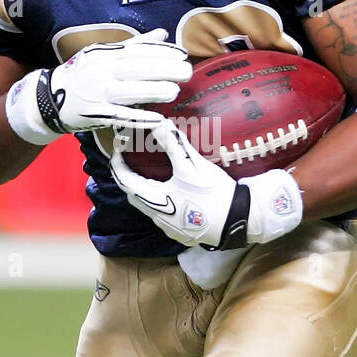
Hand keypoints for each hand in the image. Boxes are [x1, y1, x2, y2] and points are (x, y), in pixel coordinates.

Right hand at [5, 29, 191, 143]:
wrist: (50, 98)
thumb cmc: (84, 74)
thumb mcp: (105, 54)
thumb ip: (135, 45)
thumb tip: (162, 33)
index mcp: (106, 54)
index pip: (137, 50)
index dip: (161, 52)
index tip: (182, 54)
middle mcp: (101, 71)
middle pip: (135, 69)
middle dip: (162, 69)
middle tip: (186, 71)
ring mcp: (97, 93)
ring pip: (128, 91)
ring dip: (152, 90)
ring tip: (175, 91)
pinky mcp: (95, 114)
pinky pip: (119, 115)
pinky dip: (138, 117)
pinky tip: (157, 118)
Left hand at [110, 119, 304, 248]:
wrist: (238, 222)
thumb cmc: (213, 194)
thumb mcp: (192, 166)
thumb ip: (173, 144)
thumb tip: (158, 124)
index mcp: (155, 200)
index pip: (125, 181)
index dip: (118, 164)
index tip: (117, 150)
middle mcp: (157, 217)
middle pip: (134, 196)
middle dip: (129, 178)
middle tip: (131, 162)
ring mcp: (169, 228)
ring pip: (148, 207)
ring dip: (145, 191)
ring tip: (152, 174)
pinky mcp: (182, 233)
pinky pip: (164, 216)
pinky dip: (161, 202)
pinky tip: (173, 194)